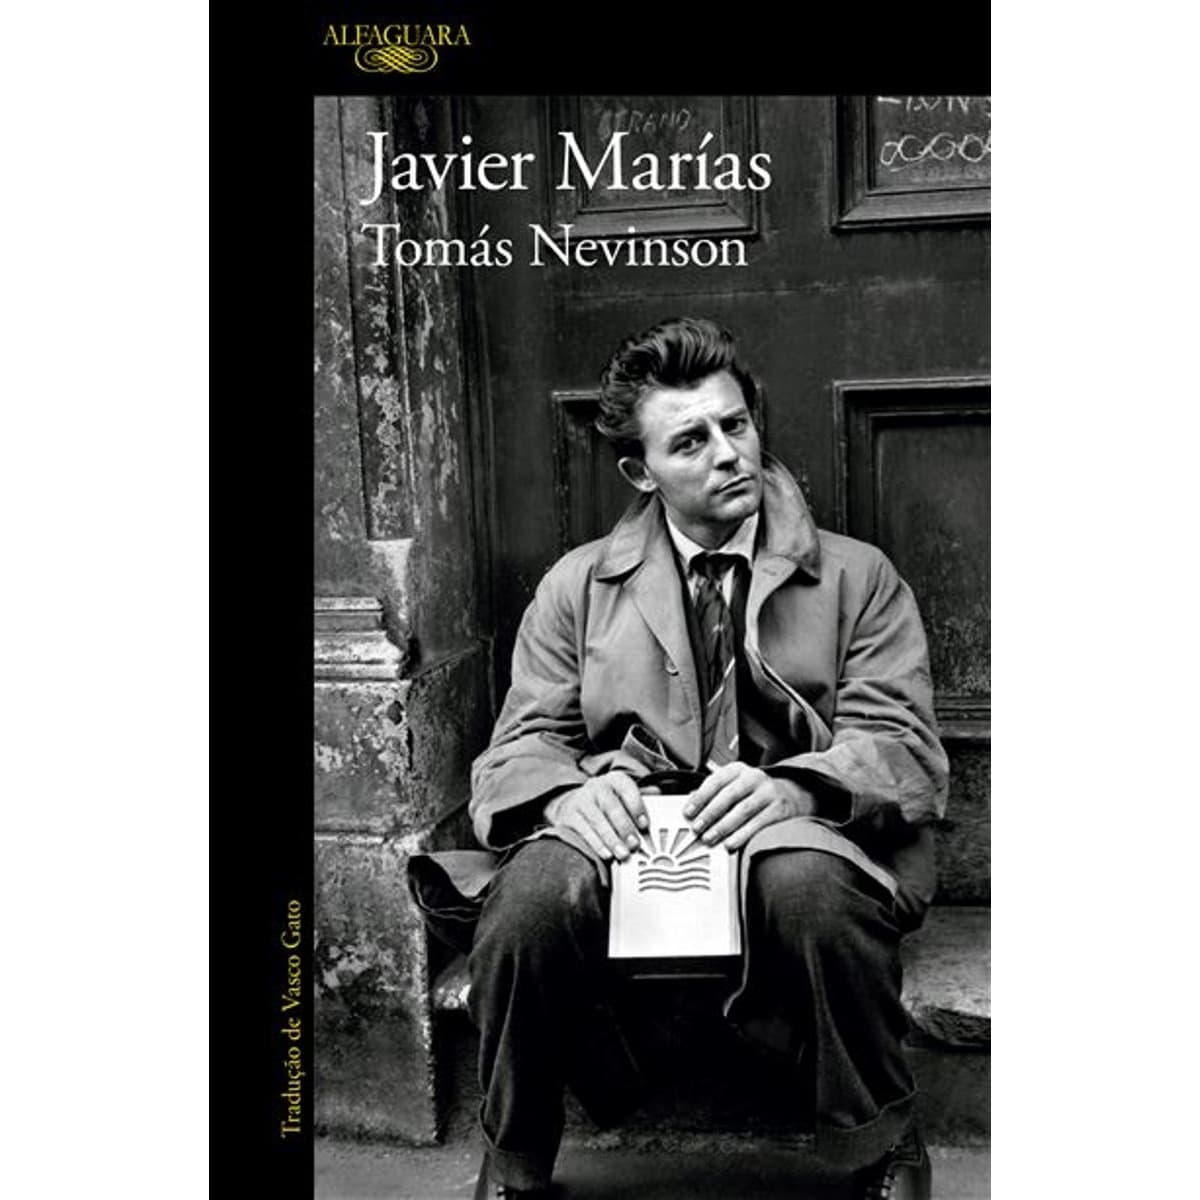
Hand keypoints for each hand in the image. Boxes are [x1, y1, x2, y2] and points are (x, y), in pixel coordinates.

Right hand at [543, 774, 649, 861]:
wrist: (573, 803)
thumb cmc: (606, 803)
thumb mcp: (623, 796)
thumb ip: (641, 798)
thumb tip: (658, 794)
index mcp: (614, 780)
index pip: (627, 789)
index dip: (637, 807)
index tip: (645, 825)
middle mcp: (597, 787)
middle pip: (611, 806)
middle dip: (624, 827)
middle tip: (634, 844)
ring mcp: (581, 800)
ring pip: (597, 820)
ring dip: (611, 839)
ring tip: (623, 853)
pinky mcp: (570, 816)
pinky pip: (584, 830)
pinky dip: (596, 844)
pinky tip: (606, 853)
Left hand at [682, 763, 814, 850]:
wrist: (791, 794)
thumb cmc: (754, 793)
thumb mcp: (734, 785)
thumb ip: (714, 793)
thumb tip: (690, 804)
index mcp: (738, 770)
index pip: (715, 781)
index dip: (700, 797)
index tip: (688, 813)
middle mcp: (754, 777)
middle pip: (728, 795)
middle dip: (710, 814)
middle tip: (697, 828)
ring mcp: (768, 792)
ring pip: (743, 810)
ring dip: (723, 826)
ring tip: (710, 838)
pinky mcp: (779, 809)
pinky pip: (758, 823)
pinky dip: (742, 835)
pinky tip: (730, 843)